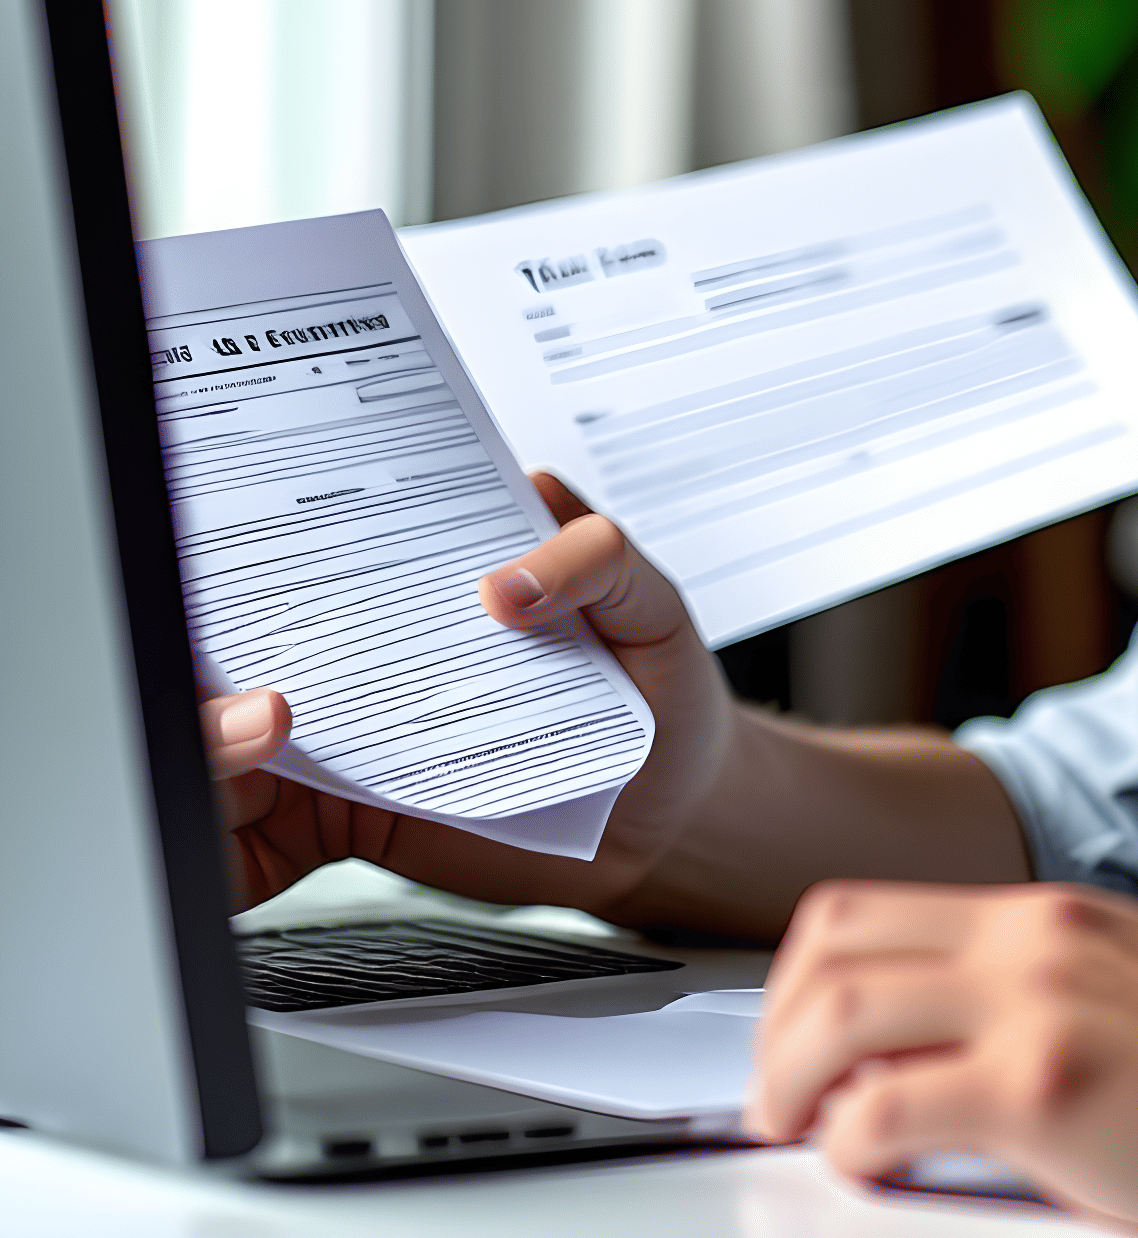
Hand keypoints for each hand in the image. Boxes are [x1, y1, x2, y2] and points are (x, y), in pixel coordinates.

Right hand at [201, 473, 733, 913]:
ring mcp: (363, 728)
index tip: (267, 570)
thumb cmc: (657, 685)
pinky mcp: (358, 810)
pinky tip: (243, 835)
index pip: (335, 544)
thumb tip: (505, 581)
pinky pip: (272, 829)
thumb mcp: (650, 604)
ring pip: (247, 734)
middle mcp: (382, 643)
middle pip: (265, 640)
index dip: (285, 552)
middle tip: (255, 687)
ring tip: (250, 755)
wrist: (669, 815)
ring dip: (222, 749)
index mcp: (437, 571)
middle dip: (227, 658)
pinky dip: (240, 837)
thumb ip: (595, 562)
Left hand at [744, 880, 1137, 1236]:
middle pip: (834, 943)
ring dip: (790, 1075)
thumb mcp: (1124, 979)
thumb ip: (1032, 983)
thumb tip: (936, 1030)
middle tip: (775, 1088)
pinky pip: (889, 1109)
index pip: (870, 907)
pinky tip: (863, 1167)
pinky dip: (849, 1143)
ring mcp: (1031, 1005)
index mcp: (1042, 914)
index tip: (792, 1032)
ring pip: (840, 1011)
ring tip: (795, 1127)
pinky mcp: (1041, 1088)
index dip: (805, 973)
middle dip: (777, 1019)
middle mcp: (1026, 939)